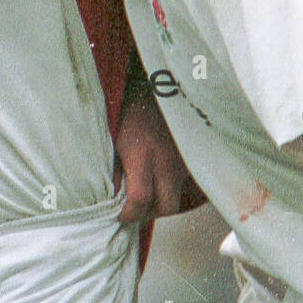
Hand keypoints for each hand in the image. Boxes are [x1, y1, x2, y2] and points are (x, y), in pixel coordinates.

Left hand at [113, 80, 191, 224]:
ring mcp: (182, 161)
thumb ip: (113, 172)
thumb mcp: (113, 141)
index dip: (128, 214)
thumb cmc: (128, 113)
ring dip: (160, 202)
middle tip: (134, 209)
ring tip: (144, 194)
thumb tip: (112, 199)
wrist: (155, 88)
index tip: (119, 214)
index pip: (140, 199)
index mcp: (143, 155)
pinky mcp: (191, 158)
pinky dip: (169, 188)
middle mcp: (167, 161)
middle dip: (149, 214)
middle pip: (166, 207)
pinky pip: (181, 183)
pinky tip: (156, 179)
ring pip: (176, 197)